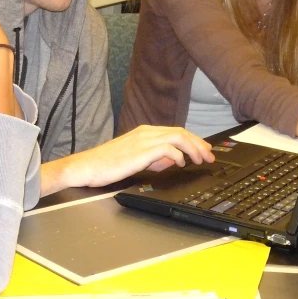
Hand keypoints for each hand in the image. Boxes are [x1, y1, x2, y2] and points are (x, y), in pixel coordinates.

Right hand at [50, 125, 214, 191]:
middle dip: (199, 144)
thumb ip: (153, 159)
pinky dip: (178, 155)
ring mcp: (143, 140)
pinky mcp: (141, 151)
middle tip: (210, 156)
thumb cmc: (106, 165)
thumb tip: (170, 162)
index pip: (175, 132)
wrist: (87, 166)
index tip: (205, 151)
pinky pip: (167, 148)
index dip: (194, 140)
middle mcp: (145, 132)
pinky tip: (181, 163)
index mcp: (144, 132)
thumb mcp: (134, 160)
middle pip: (180, 132)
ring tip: (201, 160)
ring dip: (194, 148)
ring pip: (177, 137)